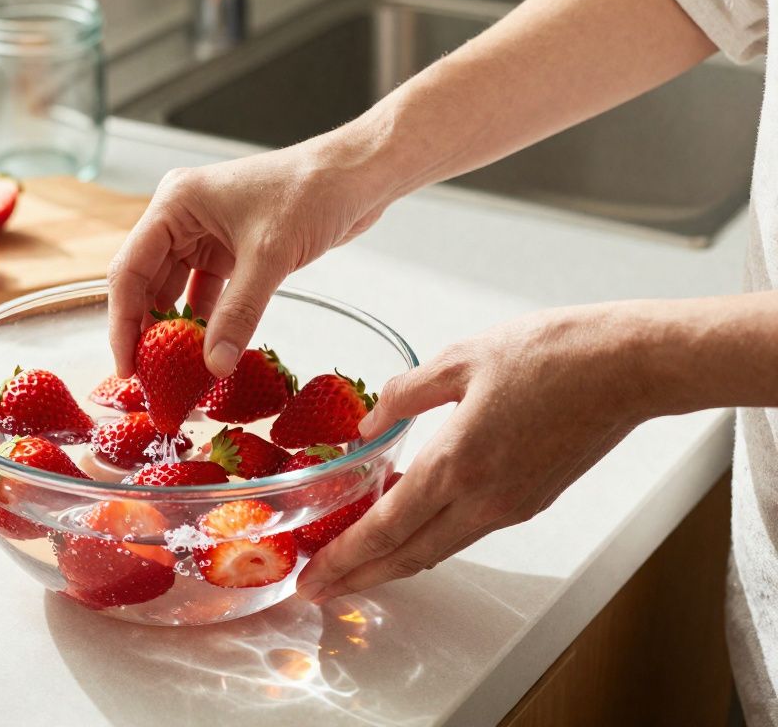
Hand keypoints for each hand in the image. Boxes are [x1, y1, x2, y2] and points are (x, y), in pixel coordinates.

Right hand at [107, 134, 395, 377]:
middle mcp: (182, 217)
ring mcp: (205, 233)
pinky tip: (206, 352)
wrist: (357, 175)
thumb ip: (238, 314)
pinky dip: (205, 321)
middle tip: (146, 379)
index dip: (123, 322)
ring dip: (176, 329)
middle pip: (146, 283)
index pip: (130, 270)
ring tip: (172, 373)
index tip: (126, 367)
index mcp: (175, 204)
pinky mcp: (230, 249)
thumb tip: (213, 366)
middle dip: (147, 331)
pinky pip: (206, 293)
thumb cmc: (311, 192)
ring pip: (175, 290)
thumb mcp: (269, 257)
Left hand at [294, 304, 654, 602]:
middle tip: (319, 590)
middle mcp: (484, 498)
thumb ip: (405, 395)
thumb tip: (368, 424)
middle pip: (408, 555)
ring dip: (392, 561)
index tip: (313, 577)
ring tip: (353, 565)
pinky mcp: (531, 499)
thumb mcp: (461, 358)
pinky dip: (427, 537)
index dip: (345, 558)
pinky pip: (465, 530)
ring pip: (438, 547)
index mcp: (459, 463)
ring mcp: (511, 505)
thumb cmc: (553, 353)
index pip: (386, 528)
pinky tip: (405, 523)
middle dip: (358, 577)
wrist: (630, 366)